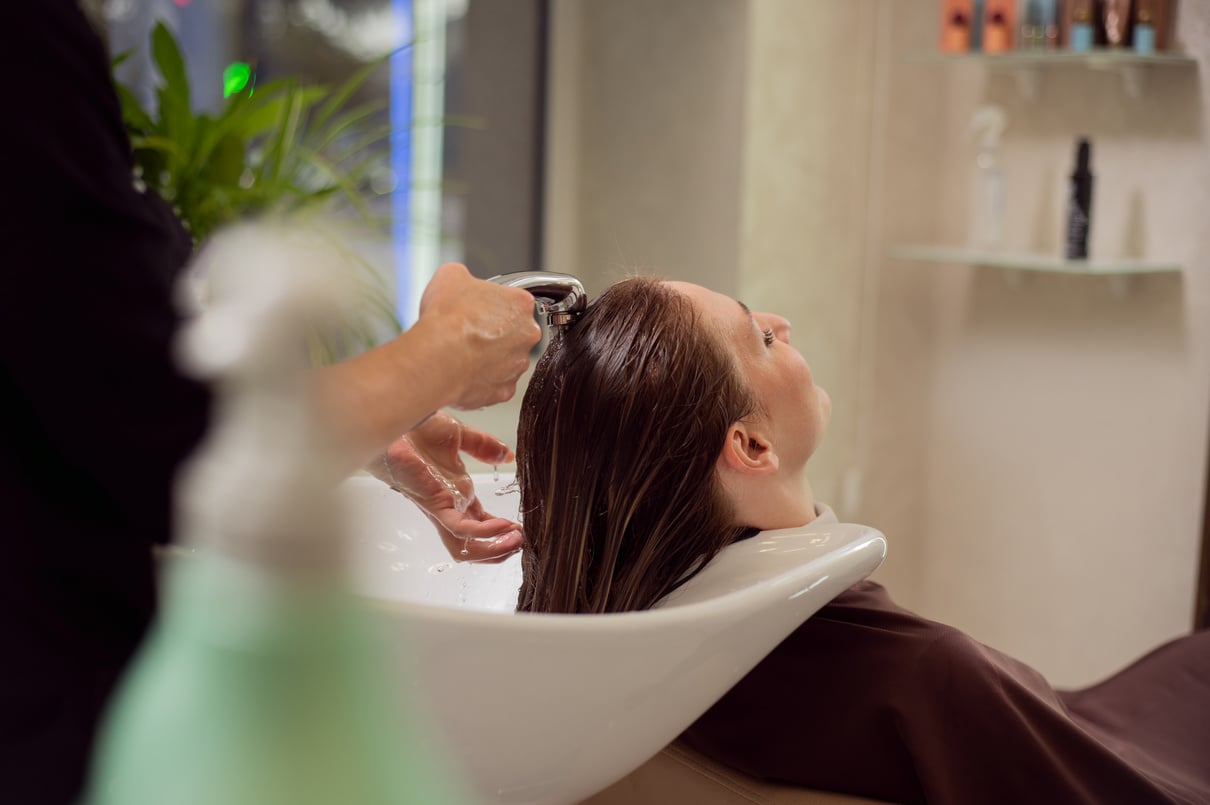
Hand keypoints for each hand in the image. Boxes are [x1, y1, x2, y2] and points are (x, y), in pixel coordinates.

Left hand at [373, 412, 522, 562]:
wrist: (397, 420)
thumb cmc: (417, 430)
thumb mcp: (460, 437)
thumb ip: (484, 447)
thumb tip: (506, 456)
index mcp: (456, 494)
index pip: (481, 523)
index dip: (501, 531)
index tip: (521, 530)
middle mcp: (449, 506)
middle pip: (471, 544)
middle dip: (498, 549)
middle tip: (521, 543)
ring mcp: (441, 508)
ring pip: (464, 545)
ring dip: (493, 549)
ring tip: (515, 541)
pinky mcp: (434, 504)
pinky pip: (459, 527)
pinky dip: (482, 532)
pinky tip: (502, 527)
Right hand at [417, 263, 541, 409]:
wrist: (437, 358)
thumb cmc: (446, 319)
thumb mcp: (450, 276)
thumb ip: (464, 276)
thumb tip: (460, 280)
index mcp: (520, 304)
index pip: (513, 301)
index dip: (491, 305)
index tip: (477, 310)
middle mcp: (526, 335)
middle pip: (513, 332)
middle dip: (494, 333)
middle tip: (468, 333)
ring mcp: (517, 365)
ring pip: (505, 360)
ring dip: (488, 358)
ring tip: (461, 355)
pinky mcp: (504, 391)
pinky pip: (494, 384)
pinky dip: (480, 381)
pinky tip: (462, 373)